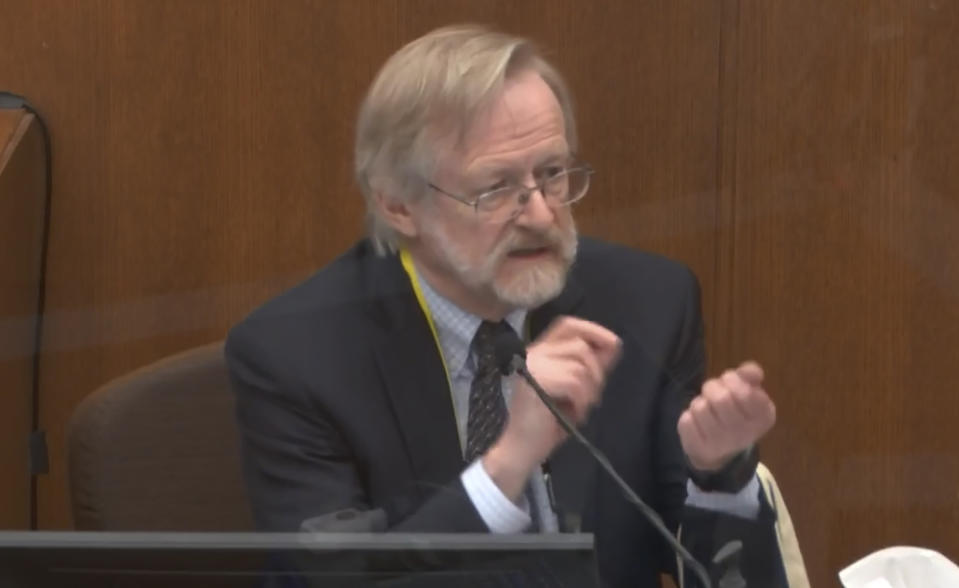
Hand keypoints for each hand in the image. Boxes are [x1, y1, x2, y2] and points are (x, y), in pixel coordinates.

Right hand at [483, 317, 620, 498]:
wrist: (522, 449)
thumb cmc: (548, 422)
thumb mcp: (576, 390)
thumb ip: (590, 367)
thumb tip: (614, 345)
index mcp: (540, 351)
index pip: (567, 325)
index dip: (593, 330)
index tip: (613, 344)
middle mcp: (533, 353)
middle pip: (579, 344)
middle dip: (596, 371)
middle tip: (592, 396)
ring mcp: (533, 365)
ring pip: (580, 364)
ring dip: (590, 390)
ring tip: (580, 408)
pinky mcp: (536, 380)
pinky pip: (574, 381)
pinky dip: (581, 400)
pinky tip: (573, 414)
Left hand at [677, 361, 775, 471]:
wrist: (723, 451)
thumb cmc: (737, 414)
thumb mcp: (749, 393)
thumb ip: (749, 377)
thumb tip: (751, 370)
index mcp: (763, 417)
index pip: (745, 393)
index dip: (732, 379)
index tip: (729, 381)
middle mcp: (745, 433)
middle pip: (720, 399)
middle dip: (712, 387)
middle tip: (714, 391)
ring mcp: (722, 444)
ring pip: (700, 408)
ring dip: (700, 403)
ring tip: (707, 409)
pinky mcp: (699, 448)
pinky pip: (686, 422)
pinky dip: (688, 417)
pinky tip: (698, 423)